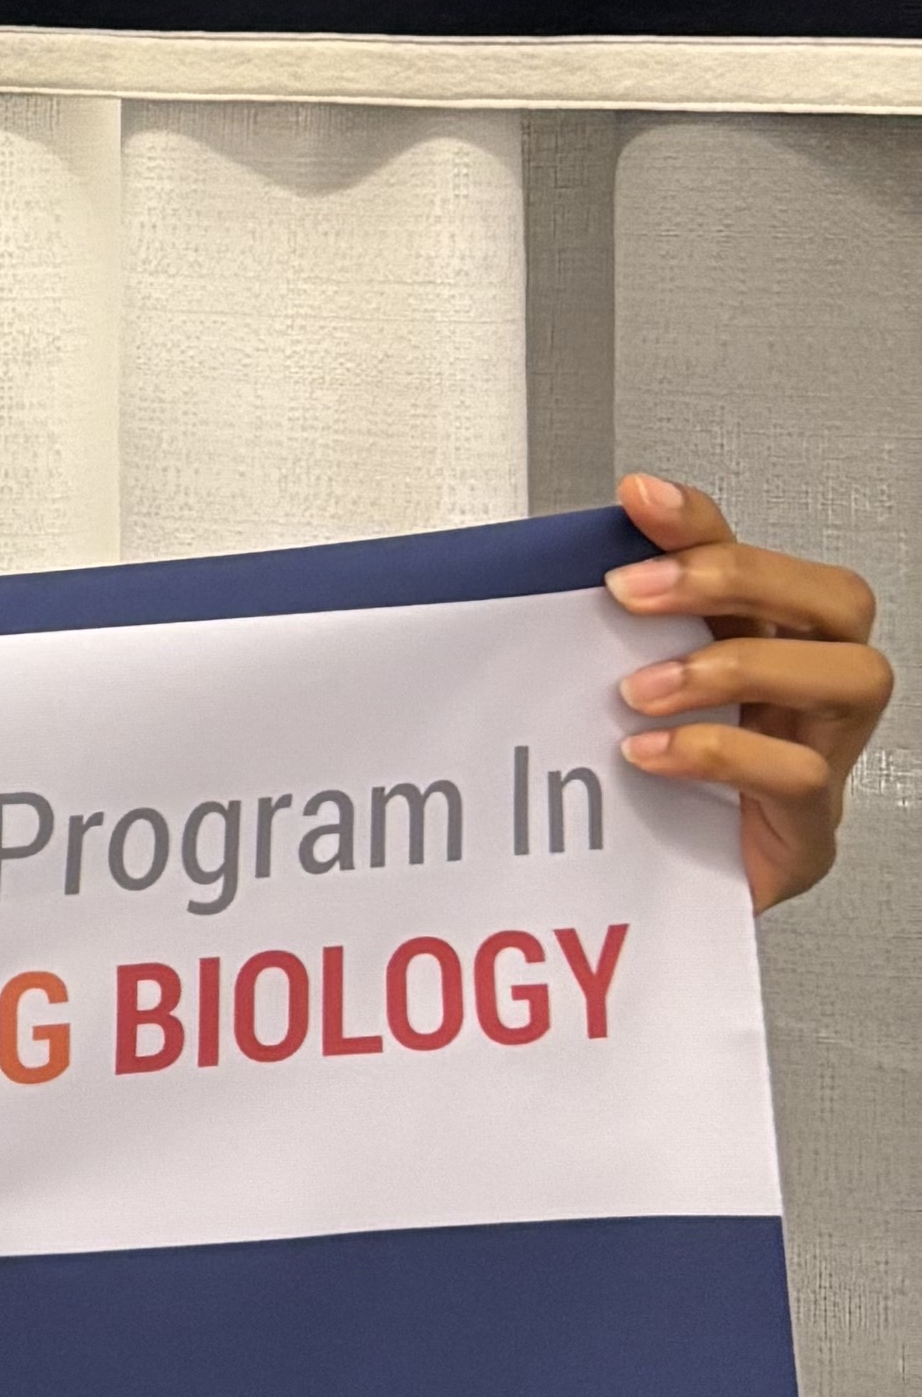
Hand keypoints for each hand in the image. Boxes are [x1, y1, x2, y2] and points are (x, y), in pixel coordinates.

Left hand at [607, 474, 885, 912]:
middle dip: (735, 578)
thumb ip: (618, 635)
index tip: (638, 499)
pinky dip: (721, 753)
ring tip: (640, 688)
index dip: (708, 523)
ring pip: (849, 678)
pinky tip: (652, 752)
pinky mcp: (810, 829)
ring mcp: (825, 755)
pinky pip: (802, 775)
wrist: (660, 897)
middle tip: (634, 590)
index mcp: (772, 643)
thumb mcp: (627, 693)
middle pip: (836, 600)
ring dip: (735, 667)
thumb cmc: (656, 788)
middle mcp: (812, 690)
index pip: (761, 558)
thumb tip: (546, 571)